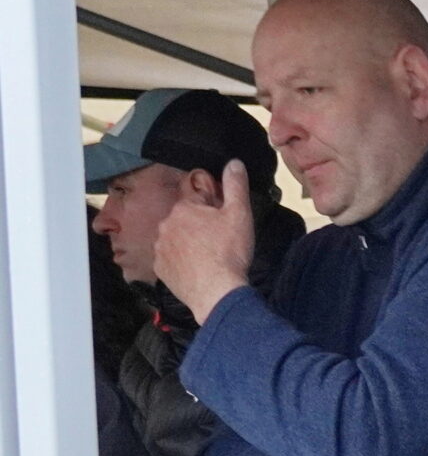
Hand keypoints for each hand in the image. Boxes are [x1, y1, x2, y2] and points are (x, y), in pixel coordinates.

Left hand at [155, 160, 255, 322]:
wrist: (217, 292)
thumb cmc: (229, 252)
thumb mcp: (240, 214)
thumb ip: (236, 186)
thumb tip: (233, 162)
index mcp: (184, 208)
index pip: (196, 198)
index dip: (212, 207)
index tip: (222, 219)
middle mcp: (166, 224)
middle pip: (185, 219)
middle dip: (199, 226)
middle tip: (219, 242)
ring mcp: (160, 248)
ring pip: (176, 239)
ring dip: (189, 244)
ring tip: (209, 258)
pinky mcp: (161, 269)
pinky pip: (171, 260)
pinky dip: (182, 263)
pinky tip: (198, 270)